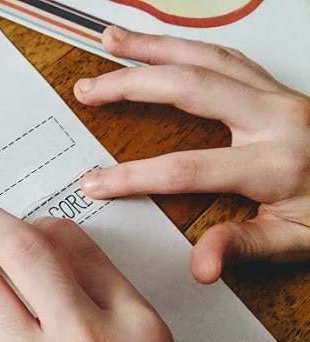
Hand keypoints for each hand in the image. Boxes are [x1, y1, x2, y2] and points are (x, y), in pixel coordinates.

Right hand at [74, 26, 309, 283]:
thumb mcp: (298, 242)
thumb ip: (244, 247)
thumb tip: (200, 265)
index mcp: (277, 161)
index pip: (188, 167)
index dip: (133, 176)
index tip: (94, 184)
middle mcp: (276, 116)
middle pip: (190, 87)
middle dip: (130, 85)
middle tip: (88, 88)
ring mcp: (278, 95)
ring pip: (207, 57)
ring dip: (154, 47)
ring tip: (112, 41)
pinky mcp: (278, 88)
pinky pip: (225, 56)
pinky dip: (186, 47)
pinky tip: (162, 47)